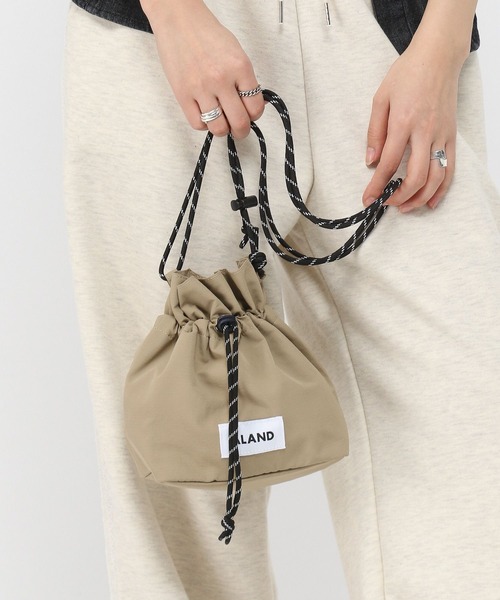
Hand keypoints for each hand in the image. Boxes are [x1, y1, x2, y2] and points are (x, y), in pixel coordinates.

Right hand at [141, 0, 263, 138]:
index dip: (254, 115)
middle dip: (242, 130)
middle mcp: (221, 79)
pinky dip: (204, 124)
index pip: (255, 107)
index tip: (250, 115)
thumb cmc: (207, 34)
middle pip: (239, 122)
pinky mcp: (182, 94)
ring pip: (218, 128)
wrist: (179, 20)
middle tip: (239, 128)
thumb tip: (252, 104)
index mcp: (240, 67)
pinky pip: (197, 124)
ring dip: (223, 129)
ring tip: (221, 121)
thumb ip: (245, 79)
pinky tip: (205, 114)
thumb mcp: (236, 52)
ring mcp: (201, 88)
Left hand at [362, 40, 464, 212]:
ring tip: (405, 207)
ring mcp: (441, 135)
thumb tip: (371, 160)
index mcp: (403, 122)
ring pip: (435, 177)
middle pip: (415, 176)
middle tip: (386, 204)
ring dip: (420, 198)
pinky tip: (430, 201)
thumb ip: (374, 132)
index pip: (388, 164)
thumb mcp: (380, 98)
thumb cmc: (407, 74)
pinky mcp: (451, 136)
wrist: (438, 56)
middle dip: (399, 197)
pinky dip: (442, 189)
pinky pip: (450, 168)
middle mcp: (424, 132)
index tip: (367, 199)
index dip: (376, 186)